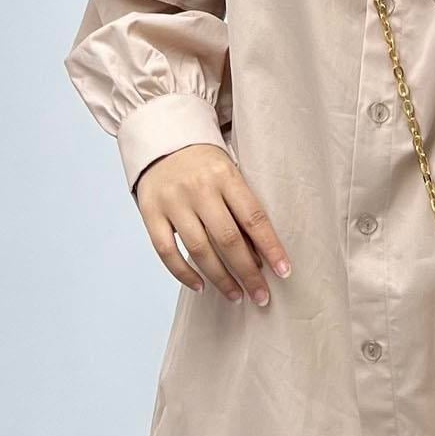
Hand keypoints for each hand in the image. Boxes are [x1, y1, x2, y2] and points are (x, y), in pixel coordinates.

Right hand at [133, 143, 290, 306]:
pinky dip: (183, 273)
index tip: (284, 271)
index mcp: (225, 176)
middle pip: (228, 239)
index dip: (271, 247)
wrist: (162, 140)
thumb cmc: (205, 163)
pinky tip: (200, 286)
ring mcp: (173, 201)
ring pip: (199, 250)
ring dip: (220, 278)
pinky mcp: (150, 212)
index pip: (253, 218)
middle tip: (261, 296)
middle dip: (248, 273)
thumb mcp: (229, 172)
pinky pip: (166, 251)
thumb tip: (260, 255)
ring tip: (236, 295)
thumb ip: (241, 207)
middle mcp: (199, 189)